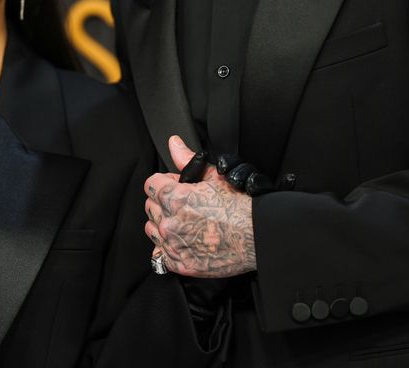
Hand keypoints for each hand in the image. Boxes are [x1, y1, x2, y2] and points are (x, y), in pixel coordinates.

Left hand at [144, 136, 256, 277]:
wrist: (257, 236)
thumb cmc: (240, 207)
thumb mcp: (214, 176)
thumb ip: (187, 160)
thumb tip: (175, 144)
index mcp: (175, 198)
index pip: (151, 184)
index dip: (165, 182)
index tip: (176, 185)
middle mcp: (170, 223)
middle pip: (151, 207)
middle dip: (164, 202)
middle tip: (185, 203)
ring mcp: (174, 246)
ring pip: (153, 230)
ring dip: (164, 224)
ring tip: (186, 221)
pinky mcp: (181, 264)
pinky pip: (161, 254)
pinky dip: (170, 247)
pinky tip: (187, 239)